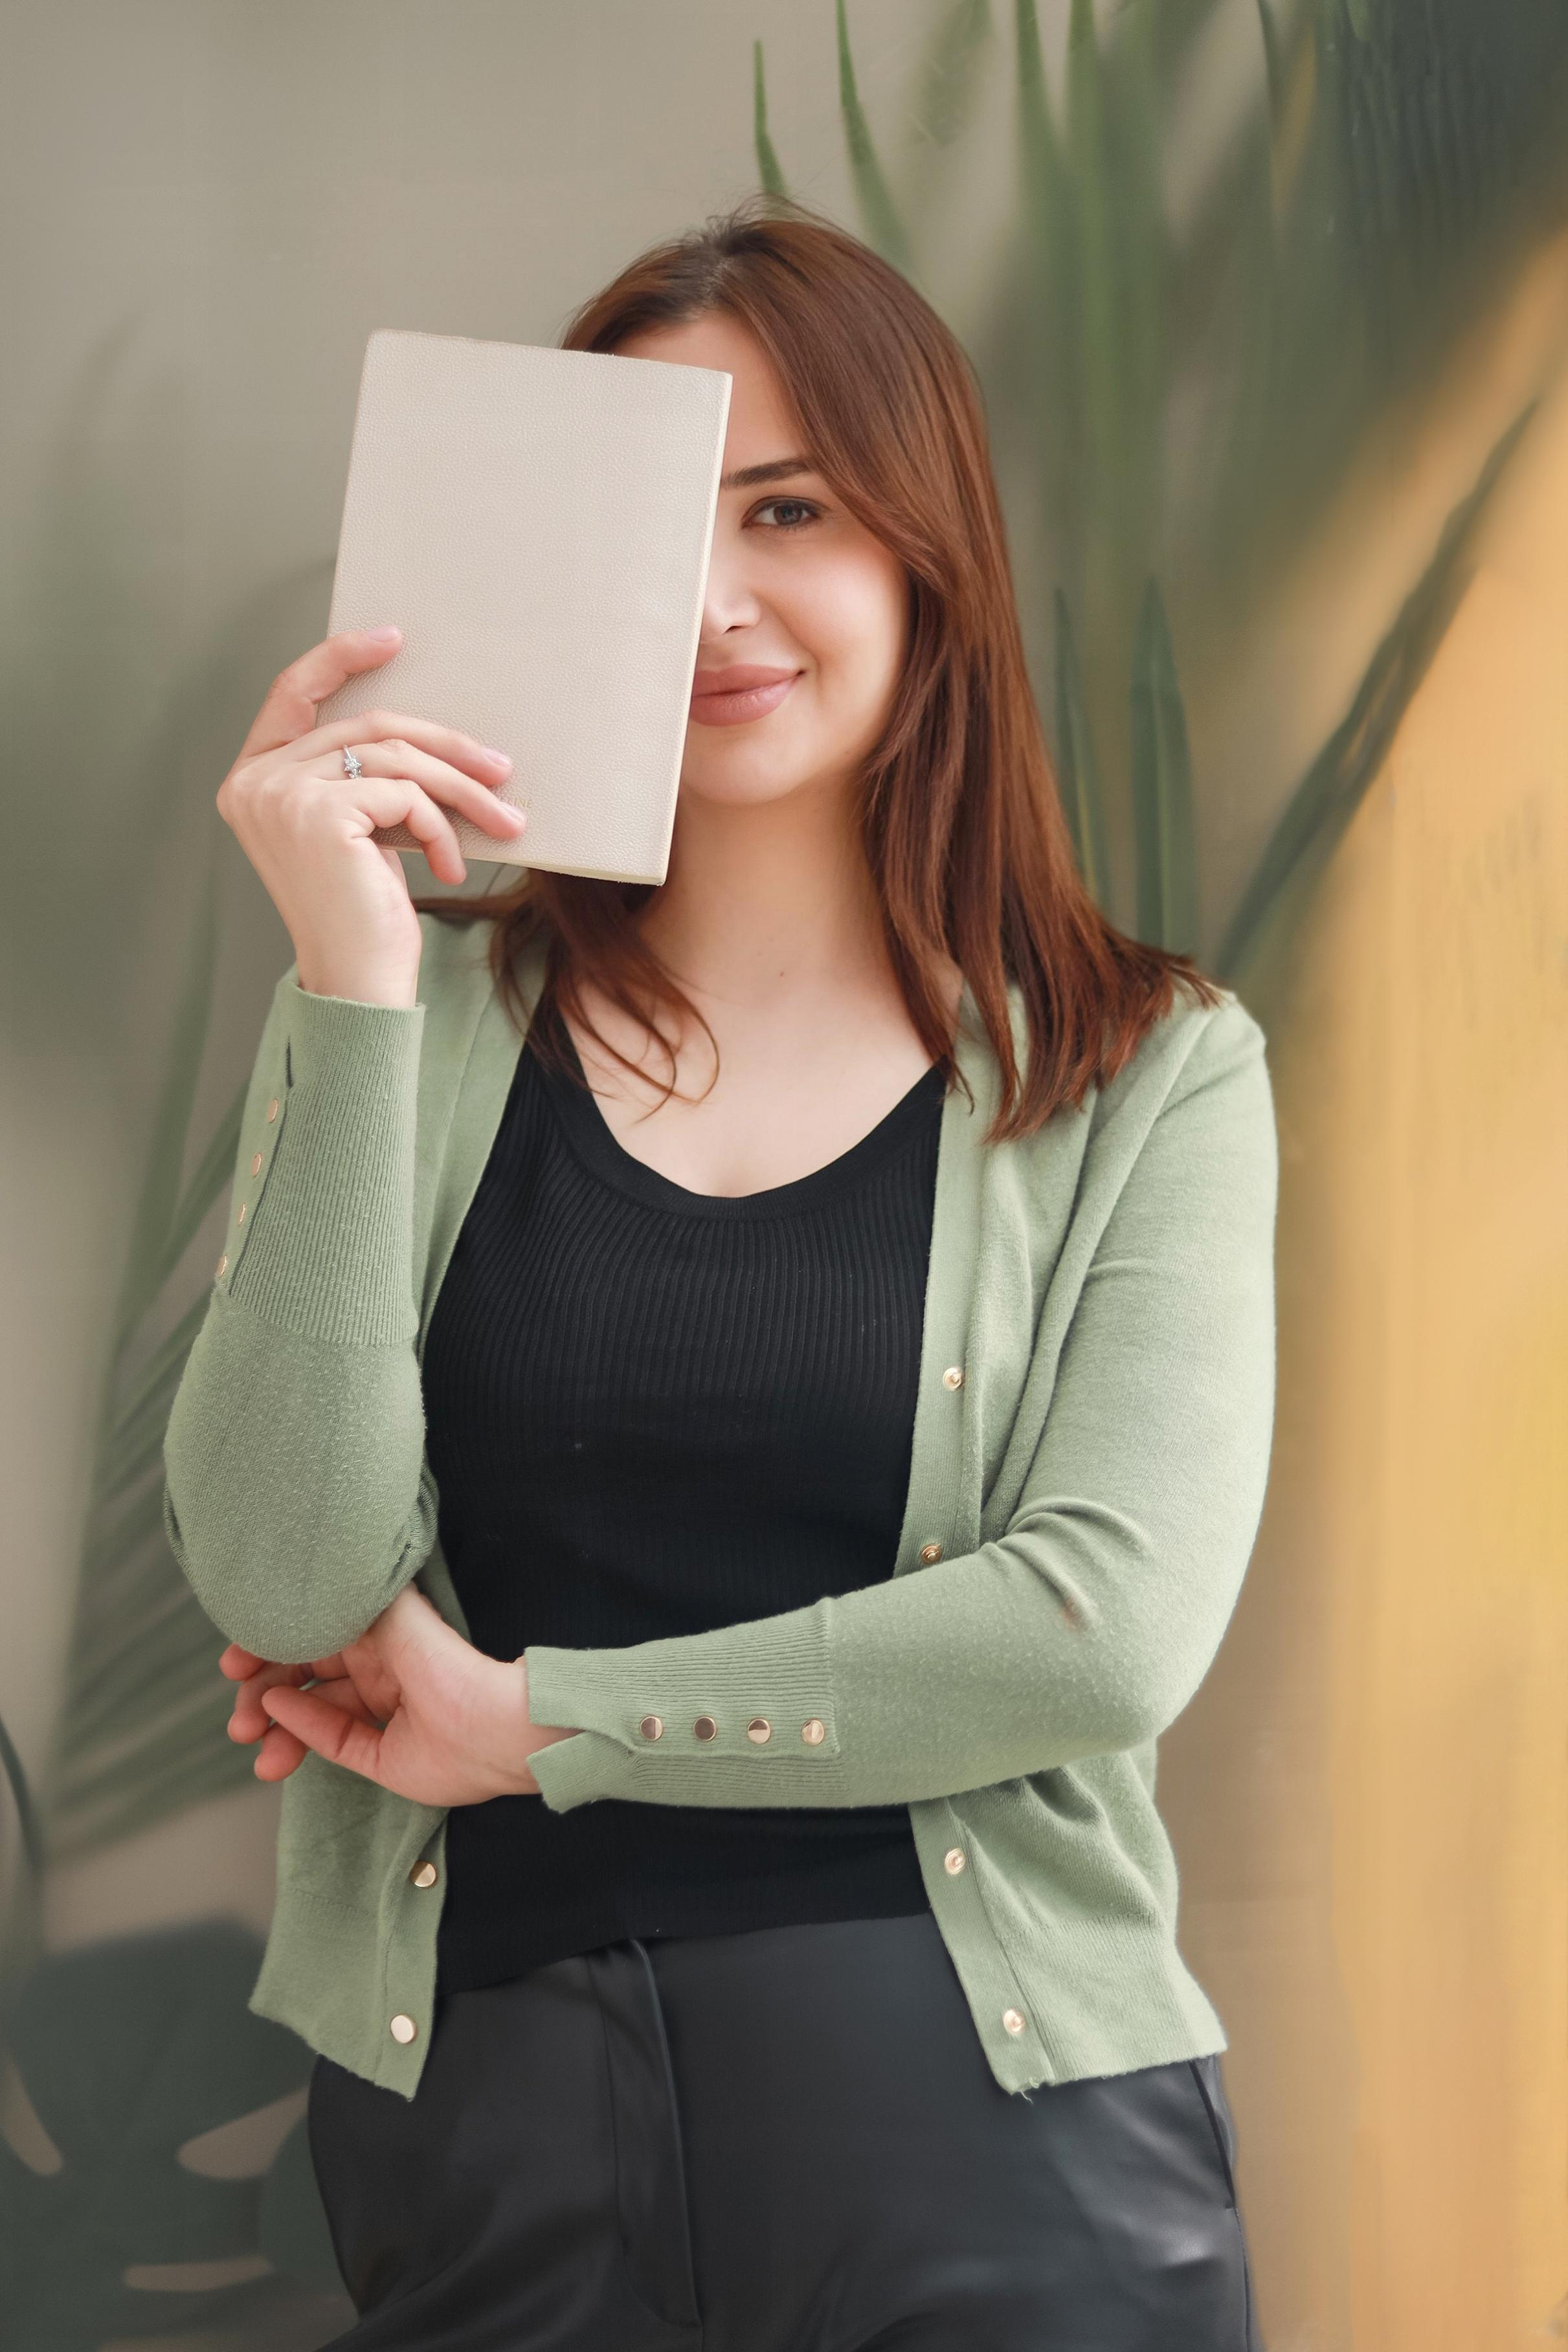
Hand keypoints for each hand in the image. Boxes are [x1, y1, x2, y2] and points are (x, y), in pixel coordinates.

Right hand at [214, 625, 527, 1006]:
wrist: (357, 983)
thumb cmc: (362, 914)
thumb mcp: (360, 831)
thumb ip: (365, 778)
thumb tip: (431, 737)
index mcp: (252, 778)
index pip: (292, 693)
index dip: (340, 657)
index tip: (393, 638)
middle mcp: (254, 782)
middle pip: (367, 728)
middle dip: (445, 747)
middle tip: (500, 770)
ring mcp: (280, 795)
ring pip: (394, 757)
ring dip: (460, 789)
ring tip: (504, 819)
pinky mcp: (319, 814)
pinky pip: (405, 795)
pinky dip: (440, 828)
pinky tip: (452, 868)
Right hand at [218, 1583, 575, 1804]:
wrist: (492, 1726)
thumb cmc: (446, 1664)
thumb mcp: (390, 1615)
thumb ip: (345, 1599)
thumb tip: (298, 1588)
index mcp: (377, 1634)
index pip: (308, 1637)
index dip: (267, 1648)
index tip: (233, 1663)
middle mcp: (376, 1670)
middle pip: (300, 1678)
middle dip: (262, 1693)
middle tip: (238, 1715)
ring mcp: (380, 1713)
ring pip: (308, 1716)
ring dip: (274, 1727)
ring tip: (252, 1743)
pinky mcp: (384, 1756)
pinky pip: (334, 1742)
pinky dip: (302, 1738)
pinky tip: (279, 1738)